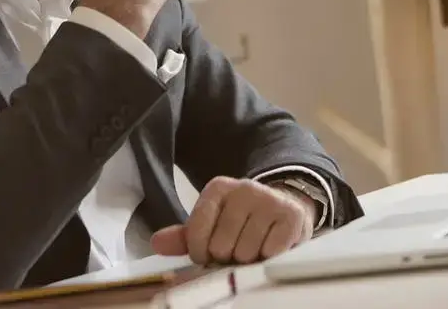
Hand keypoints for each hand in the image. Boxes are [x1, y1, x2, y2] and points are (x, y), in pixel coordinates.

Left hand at [150, 176, 315, 264]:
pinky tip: (270, 245)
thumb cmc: (241, 222)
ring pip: (246, 252)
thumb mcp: (212, 225)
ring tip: (254, 246)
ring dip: (249, 259)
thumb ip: (184, 236)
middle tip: (237, 247)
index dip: (201, 253)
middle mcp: (244, 188)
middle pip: (221, 246)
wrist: (284, 207)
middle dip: (228, 256)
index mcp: (217, 188)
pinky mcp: (291, 216)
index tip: (209, 251)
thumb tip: (157, 243)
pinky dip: (269, 257)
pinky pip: (270, 253)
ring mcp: (269, 200)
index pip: (196, 234)